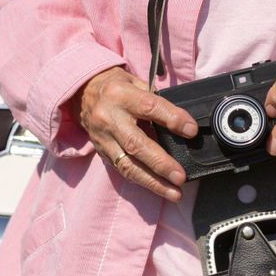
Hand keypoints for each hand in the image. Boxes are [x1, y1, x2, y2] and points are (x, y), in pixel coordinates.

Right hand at [72, 67, 199, 200]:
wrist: (84, 93)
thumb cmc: (117, 87)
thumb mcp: (136, 83)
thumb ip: (157, 101)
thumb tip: (184, 124)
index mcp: (120, 95)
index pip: (149, 107)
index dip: (172, 119)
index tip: (191, 131)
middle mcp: (109, 118)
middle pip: (136, 144)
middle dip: (160, 163)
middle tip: (180, 177)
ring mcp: (103, 138)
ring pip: (127, 164)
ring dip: (153, 182)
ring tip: (174, 192)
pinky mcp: (102, 152)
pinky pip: (122, 170)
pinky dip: (142, 180)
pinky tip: (159, 188)